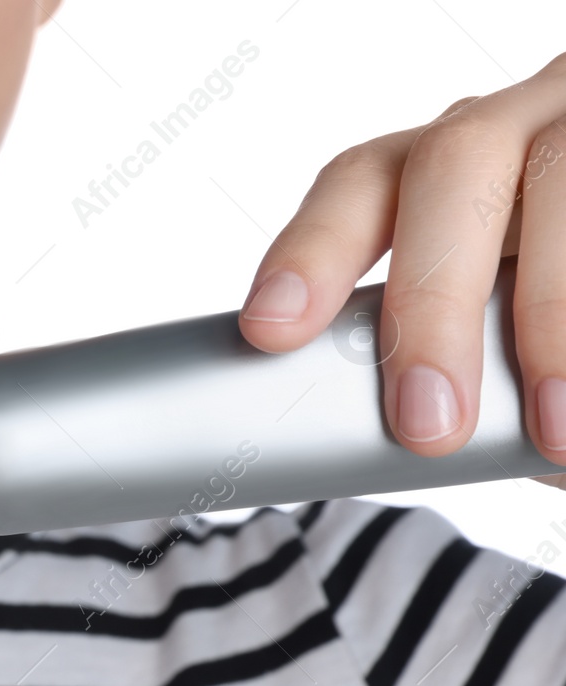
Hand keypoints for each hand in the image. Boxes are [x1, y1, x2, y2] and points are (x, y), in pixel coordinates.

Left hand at [236, 52, 565, 484]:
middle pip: (452, 164)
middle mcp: (511, 124)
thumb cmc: (548, 307)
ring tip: (553, 431)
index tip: (271, 329)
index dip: (312, 250)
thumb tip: (394, 439)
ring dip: (549, 316)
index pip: (359, 181)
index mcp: (437, 166)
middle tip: (429, 426)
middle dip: (432, 300)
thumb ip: (436, 357)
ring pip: (559, 180)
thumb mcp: (492, 320)